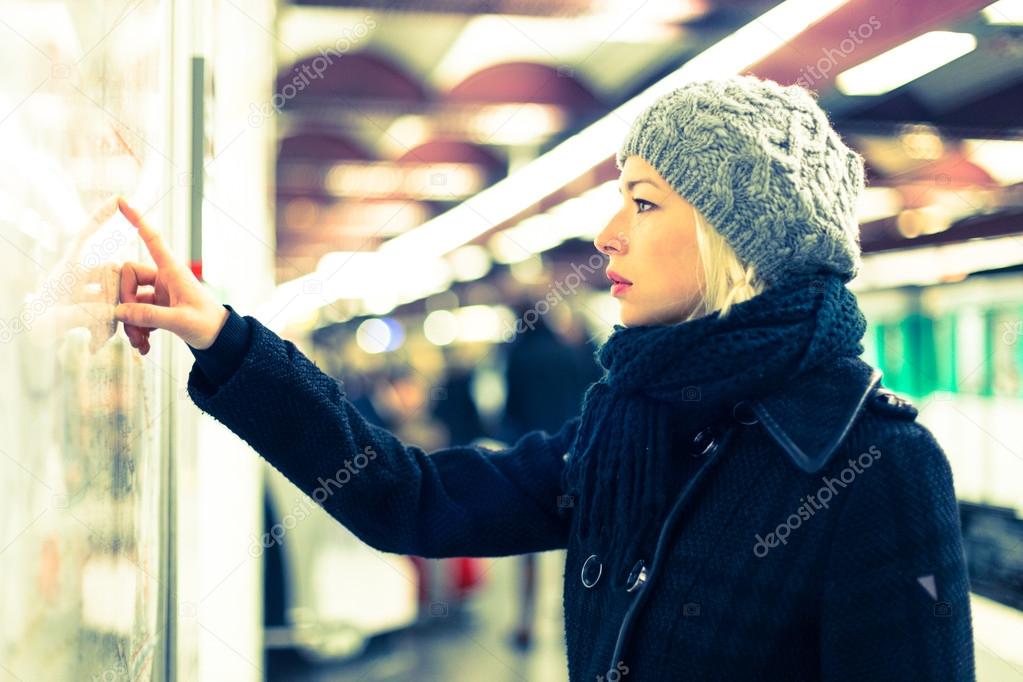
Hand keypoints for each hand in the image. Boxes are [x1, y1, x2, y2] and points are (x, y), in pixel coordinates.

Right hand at [114, 197, 228, 353]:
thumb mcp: (181, 321)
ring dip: (130, 321)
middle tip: (131, 326)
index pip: (152, 240)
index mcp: (173, 271)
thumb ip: (150, 316)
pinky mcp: (157, 308)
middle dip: (124, 302)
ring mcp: (159, 293)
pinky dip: (137, 329)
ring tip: (139, 341)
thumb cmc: (209, 325)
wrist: (221, 341)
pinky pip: (136, 314)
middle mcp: (163, 278)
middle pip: (128, 275)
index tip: (122, 200)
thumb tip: (120, 312)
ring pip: (129, 299)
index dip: (137, 220)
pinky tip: (144, 345)